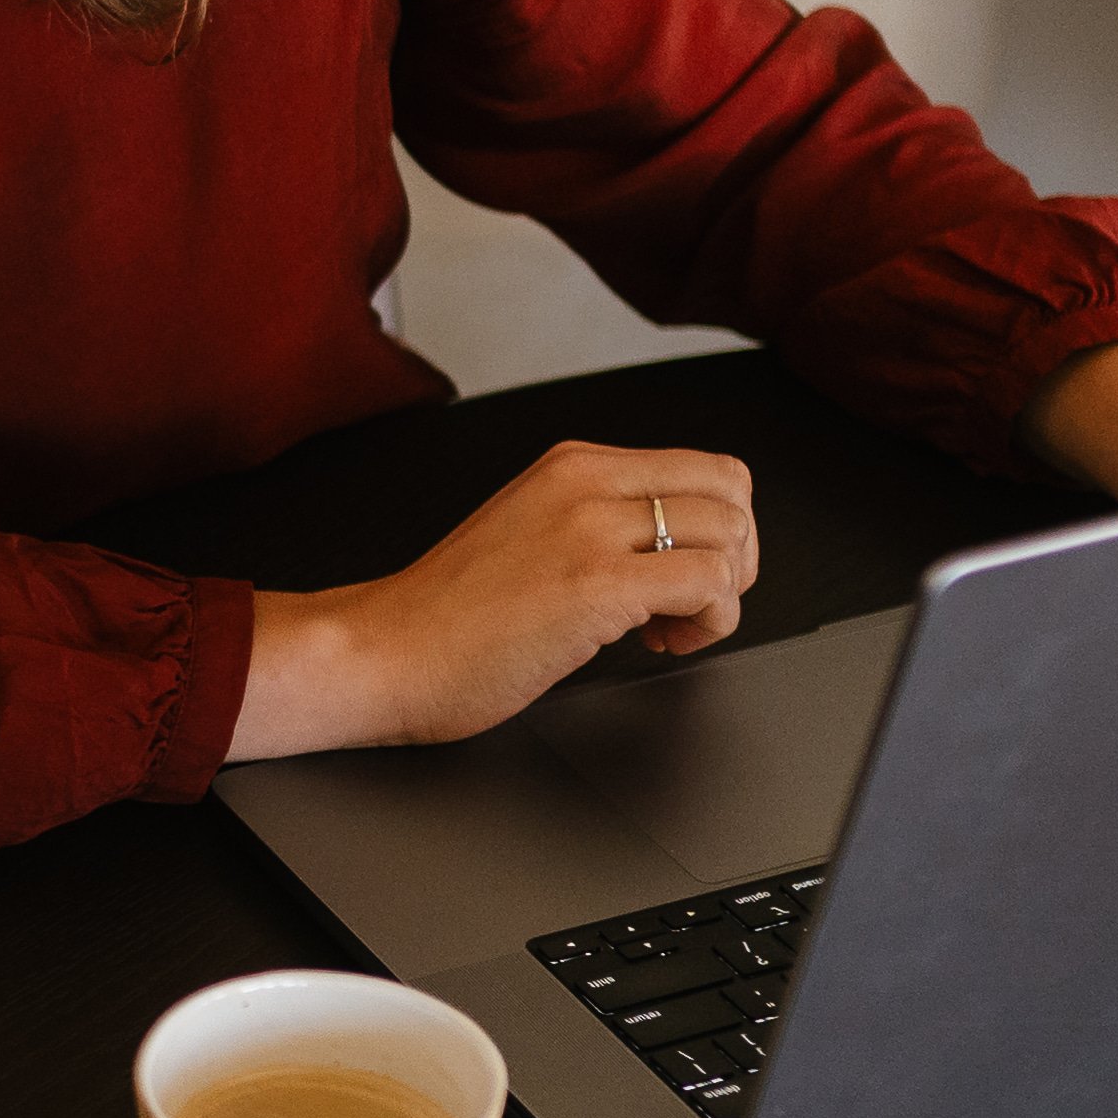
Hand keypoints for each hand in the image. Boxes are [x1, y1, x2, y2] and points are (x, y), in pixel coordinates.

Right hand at [228, 440, 759, 759]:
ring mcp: (592, 528)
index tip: (684, 574)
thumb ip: (595, 524)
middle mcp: (586, 482)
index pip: (702, 467)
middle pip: (731, 490)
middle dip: (736, 556)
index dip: (718, 527)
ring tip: (669, 628)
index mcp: (571, 465)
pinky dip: (710, 622)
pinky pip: (710, 583)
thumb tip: (669, 549)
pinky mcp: (598, 583)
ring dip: (723, 595)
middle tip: (694, 602)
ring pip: (729, 534)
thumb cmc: (444, 618)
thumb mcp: (528, 533)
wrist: (382, 653)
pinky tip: (658, 642)